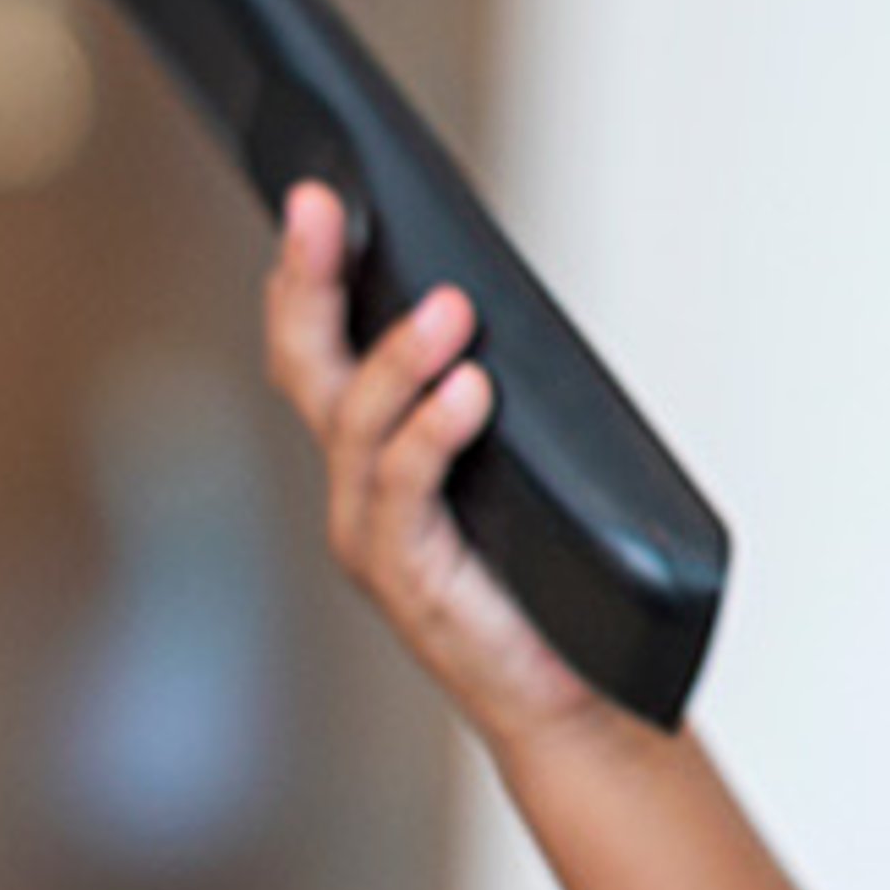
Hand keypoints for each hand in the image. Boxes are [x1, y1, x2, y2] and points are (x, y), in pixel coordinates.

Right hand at [263, 179, 593, 740]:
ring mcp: (374, 536)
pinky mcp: (410, 579)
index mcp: (379, 454)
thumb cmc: (557, 579)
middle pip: (307, 367)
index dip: (307, 272)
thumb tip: (497, 301)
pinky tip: (470, 390)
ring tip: (448, 307)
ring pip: (355, 425)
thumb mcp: (528, 465)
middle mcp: (358, 490)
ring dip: (397, 357)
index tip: (319, 190)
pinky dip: (433, 434)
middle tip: (322, 204)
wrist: (582, 699)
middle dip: (307, 281)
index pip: (322, 347)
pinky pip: (406, 491)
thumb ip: (497, 398)